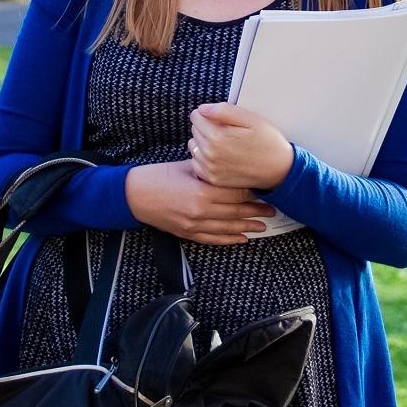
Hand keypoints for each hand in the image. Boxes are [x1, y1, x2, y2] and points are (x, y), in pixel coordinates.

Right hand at [125, 161, 274, 245]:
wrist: (135, 195)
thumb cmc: (159, 176)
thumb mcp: (187, 166)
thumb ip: (210, 171)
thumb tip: (231, 169)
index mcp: (202, 191)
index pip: (236, 194)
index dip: (252, 194)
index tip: (264, 191)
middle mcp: (200, 211)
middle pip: (236, 212)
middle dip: (256, 212)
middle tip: (272, 210)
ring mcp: (194, 225)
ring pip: (228, 228)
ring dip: (247, 227)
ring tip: (263, 226)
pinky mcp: (188, 233)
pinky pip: (213, 239)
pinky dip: (229, 239)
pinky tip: (242, 238)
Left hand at [188, 103, 294, 190]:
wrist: (279, 170)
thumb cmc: (268, 142)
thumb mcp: (251, 119)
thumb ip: (224, 111)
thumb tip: (203, 109)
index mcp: (218, 137)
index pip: (196, 116)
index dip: (207, 113)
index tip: (218, 117)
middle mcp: (210, 154)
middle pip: (194, 130)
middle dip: (206, 126)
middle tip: (225, 130)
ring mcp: (210, 169)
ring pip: (194, 147)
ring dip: (203, 142)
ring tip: (222, 143)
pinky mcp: (213, 179)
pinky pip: (196, 163)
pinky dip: (203, 158)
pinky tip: (218, 156)